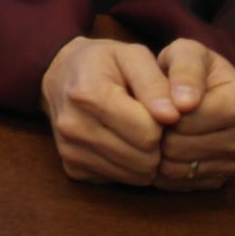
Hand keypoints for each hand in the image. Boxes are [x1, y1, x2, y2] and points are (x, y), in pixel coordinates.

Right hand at [38, 37, 180, 186]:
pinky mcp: (72, 169)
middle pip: (143, 159)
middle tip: (147, 120)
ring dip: (145, 157)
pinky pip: (119, 180)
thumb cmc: (104, 62)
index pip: (148, 133)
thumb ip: (155, 83)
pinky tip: (120, 142)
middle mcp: (73, 127)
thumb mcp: (133, 55)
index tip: (156, 107)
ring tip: (135, 130)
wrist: (61, 76)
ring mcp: (70, 151)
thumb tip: (173, 115)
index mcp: (88, 94)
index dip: (161, 121)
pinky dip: (127, 165)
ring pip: (134, 176)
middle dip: (156, 142)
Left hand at [152, 39, 234, 192]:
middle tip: (158, 117)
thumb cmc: (189, 68)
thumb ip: (184, 70)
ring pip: (179, 168)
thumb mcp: (185, 53)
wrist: (199, 91)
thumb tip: (185, 103)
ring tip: (161, 130)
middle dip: (162, 131)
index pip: (187, 119)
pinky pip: (181, 183)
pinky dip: (167, 169)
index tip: (161, 100)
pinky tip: (167, 148)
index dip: (165, 110)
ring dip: (160, 151)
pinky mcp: (221, 180)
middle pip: (182, 146)